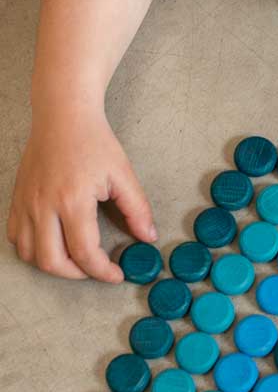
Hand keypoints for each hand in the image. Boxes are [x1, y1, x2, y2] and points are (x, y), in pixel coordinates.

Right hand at [7, 105, 155, 281]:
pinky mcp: (16, 199)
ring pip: (30, 254)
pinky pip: (16, 237)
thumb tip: (148, 237)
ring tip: (76, 260)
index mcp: (72, 200)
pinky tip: (53, 244)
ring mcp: (26, 203)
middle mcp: (43, 205)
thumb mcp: (123, 176)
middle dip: (78, 275)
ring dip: (54, 265)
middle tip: (96, 269)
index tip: (116, 274)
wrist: (63, 116)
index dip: (103, 271)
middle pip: (52, 261)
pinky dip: (33, 249)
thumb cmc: (94, 143)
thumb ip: (138, 210)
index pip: (84, 253)